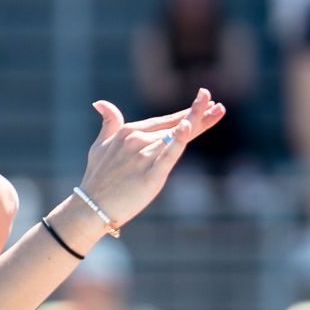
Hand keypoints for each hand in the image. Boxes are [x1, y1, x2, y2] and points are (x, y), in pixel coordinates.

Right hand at [75, 89, 223, 228]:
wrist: (90, 207)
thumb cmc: (97, 178)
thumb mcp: (99, 145)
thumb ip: (109, 123)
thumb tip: (101, 103)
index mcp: (129, 131)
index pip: (165, 120)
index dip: (187, 112)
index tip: (206, 102)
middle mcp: (137, 139)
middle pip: (175, 125)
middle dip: (200, 113)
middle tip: (220, 105)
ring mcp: (143, 156)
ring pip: (177, 137)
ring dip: (199, 123)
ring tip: (218, 111)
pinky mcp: (150, 175)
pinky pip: (168, 155)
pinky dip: (179, 141)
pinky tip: (188, 127)